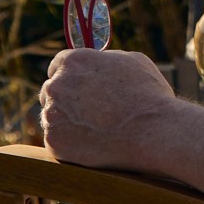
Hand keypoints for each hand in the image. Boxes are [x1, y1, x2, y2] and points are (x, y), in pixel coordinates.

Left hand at [39, 49, 176, 169]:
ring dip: (67, 121)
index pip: (57, 65)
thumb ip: (107, 60)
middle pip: (52, 91)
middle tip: (87, 112)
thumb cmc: (148, 95)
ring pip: (53, 117)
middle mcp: (56, 85)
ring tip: (95, 129)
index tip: (78, 86)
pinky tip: (91, 143)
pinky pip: (57, 140)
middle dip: (66, 99)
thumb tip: (100, 63)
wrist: (152, 132)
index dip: (70, 76)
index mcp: (73, 61)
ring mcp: (52, 114)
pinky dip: (70, 142)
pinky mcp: (54, 141)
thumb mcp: (132, 62)